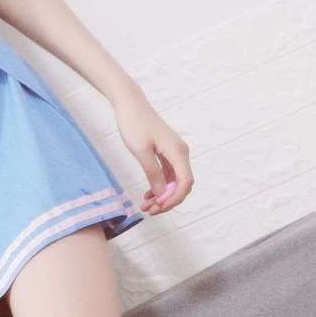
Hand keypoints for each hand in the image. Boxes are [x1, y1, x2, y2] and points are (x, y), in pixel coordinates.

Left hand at [114, 89, 193, 214]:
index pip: (185, 183)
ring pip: (174, 181)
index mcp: (178, 152)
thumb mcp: (141, 152)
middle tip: (148, 210)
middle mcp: (180, 153)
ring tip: (145, 205)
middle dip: (167, 200)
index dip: (174, 199)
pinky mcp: (167, 153)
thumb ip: (152, 173)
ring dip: (162, 196)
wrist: (131, 105)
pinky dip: (159, 186)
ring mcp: (174, 153)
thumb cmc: (134, 125)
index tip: (157, 208)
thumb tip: (161, 193)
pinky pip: (168, 175)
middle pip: (182, 185)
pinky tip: (147, 194)